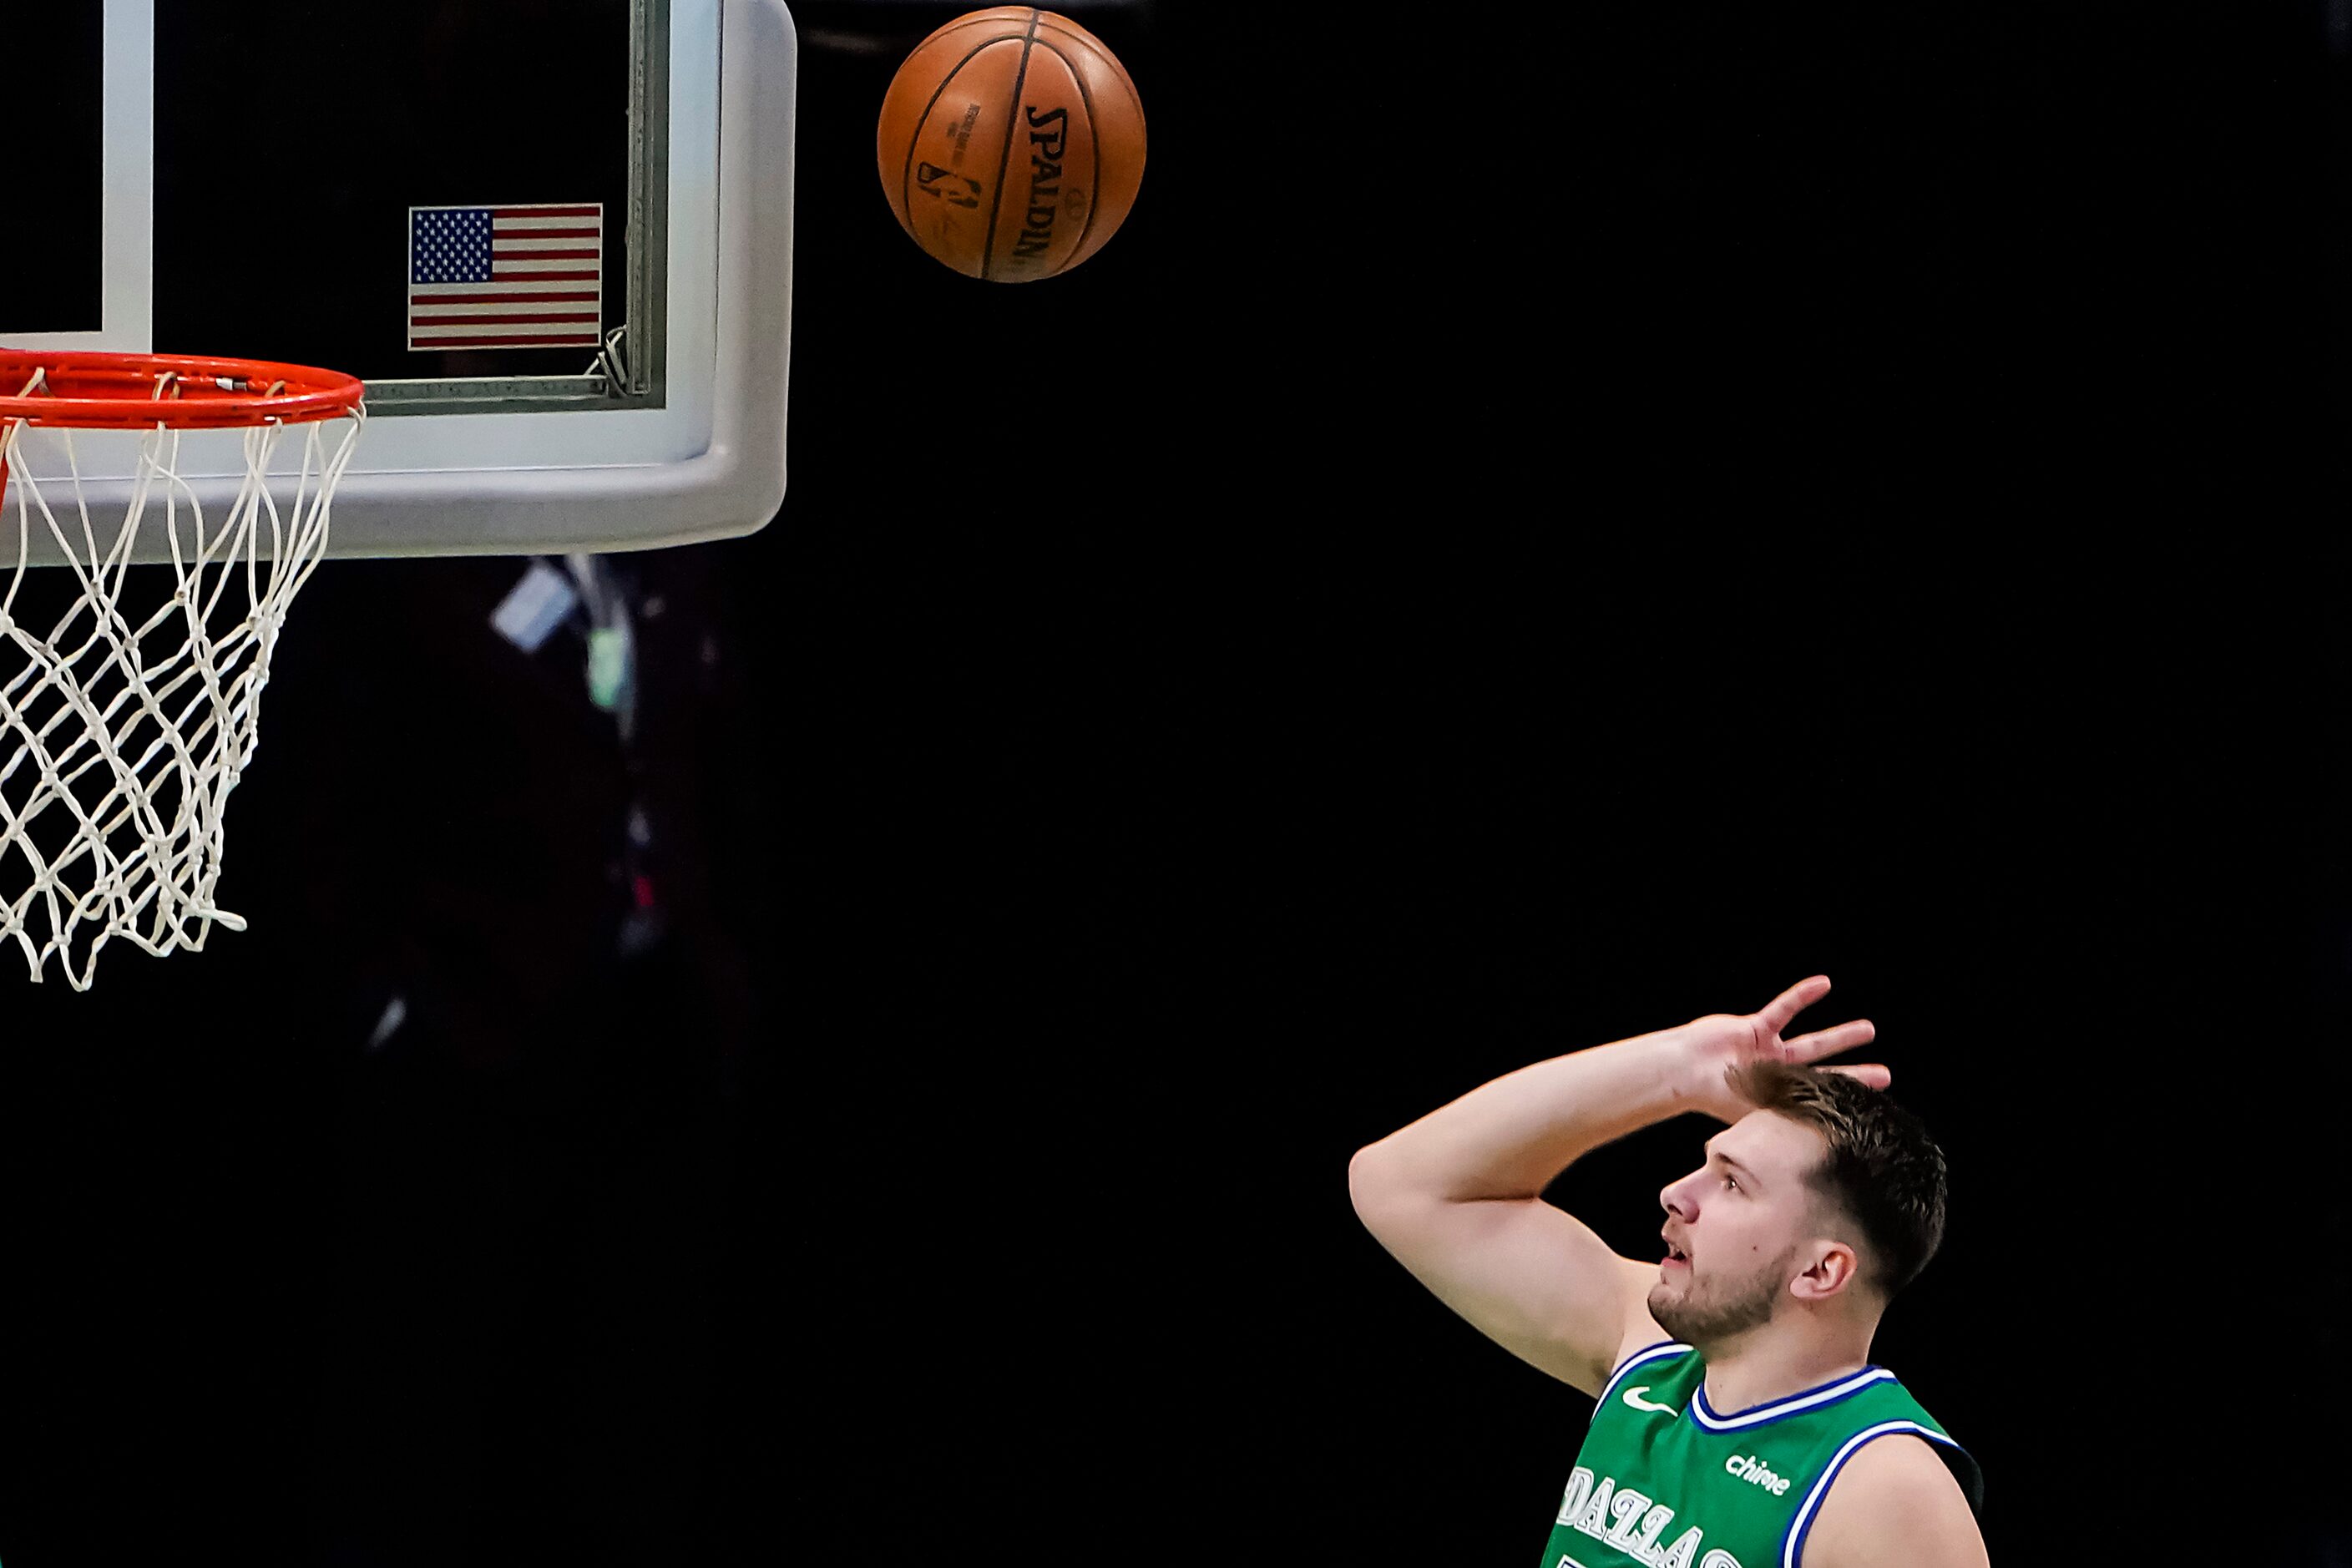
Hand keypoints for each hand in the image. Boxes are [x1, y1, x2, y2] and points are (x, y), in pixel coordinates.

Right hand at [1673, 975, 1888, 1123]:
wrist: (1685, 1069)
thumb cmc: (1714, 1093)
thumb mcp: (1755, 1109)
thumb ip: (1786, 1114)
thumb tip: (1828, 1136)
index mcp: (1776, 1101)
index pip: (1818, 1102)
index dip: (1844, 1102)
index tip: (1874, 1105)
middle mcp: (1776, 1077)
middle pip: (1823, 1074)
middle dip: (1853, 1074)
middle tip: (1884, 1075)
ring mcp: (1767, 1051)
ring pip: (1812, 1042)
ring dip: (1841, 1036)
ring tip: (1869, 1029)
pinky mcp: (1756, 1027)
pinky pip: (1784, 1009)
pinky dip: (1802, 997)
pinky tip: (1823, 985)